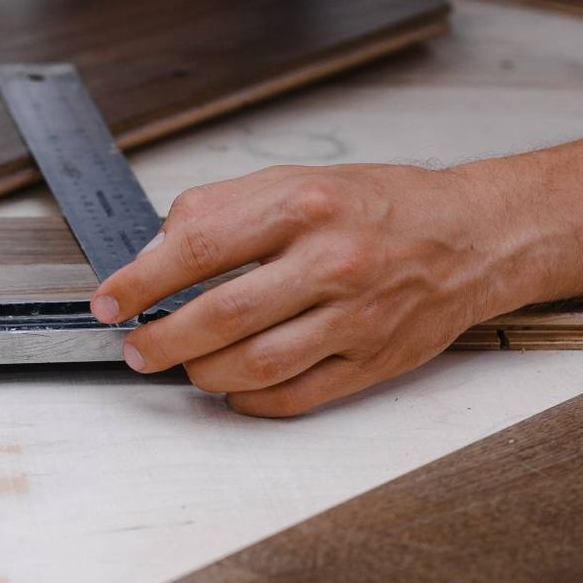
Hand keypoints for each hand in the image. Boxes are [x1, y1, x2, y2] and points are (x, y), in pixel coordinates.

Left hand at [91, 164, 522, 416]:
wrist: (472, 235)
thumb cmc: (378, 207)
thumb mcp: (295, 181)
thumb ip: (221, 211)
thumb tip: (153, 254)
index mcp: (303, 205)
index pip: (198, 246)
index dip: (141, 281)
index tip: (110, 301)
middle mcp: (332, 261)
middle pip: (221, 316)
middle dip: (162, 340)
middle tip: (136, 347)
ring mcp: (356, 316)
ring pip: (255, 365)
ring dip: (201, 373)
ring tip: (183, 364)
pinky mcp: (374, 360)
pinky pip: (296, 397)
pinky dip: (250, 401)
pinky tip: (231, 388)